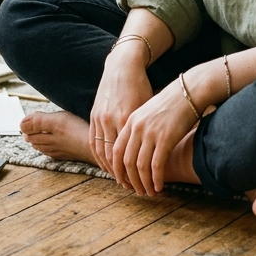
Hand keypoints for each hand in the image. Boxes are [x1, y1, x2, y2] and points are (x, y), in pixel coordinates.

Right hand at [89, 44, 153, 174]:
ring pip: (103, 153)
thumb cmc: (141, 86)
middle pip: (116, 158)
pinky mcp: (94, 116)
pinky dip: (99, 158)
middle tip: (135, 189)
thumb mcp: (149, 107)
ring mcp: (100, 118)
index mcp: (128, 119)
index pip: (131, 154)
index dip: (139, 173)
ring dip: (111, 170)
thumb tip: (161, 151)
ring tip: (122, 182)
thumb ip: (150, 128)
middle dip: (126, 177)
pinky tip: (107, 167)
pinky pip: (93, 143)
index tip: (147, 185)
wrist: (122, 66)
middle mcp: (112, 120)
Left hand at [111, 79, 198, 196]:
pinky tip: (159, 187)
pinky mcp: (166, 138)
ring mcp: (151, 133)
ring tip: (149, 192)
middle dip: (130, 180)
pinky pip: (156, 165)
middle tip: (136, 191)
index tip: (123, 181)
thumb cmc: (170, 102)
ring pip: (140, 166)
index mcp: (130, 121)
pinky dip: (156, 179)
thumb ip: (139, 128)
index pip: (116, 151)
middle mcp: (137, 127)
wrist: (188, 91)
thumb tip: (136, 149)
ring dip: (144, 183)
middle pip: (126, 161)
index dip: (118, 169)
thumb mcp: (148, 112)